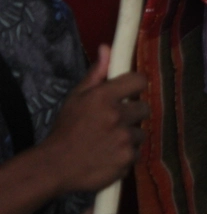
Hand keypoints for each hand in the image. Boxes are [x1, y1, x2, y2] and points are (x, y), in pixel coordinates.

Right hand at [40, 45, 148, 193]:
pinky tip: (109, 156)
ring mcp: (124, 139)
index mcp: (104, 97)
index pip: (139, 81)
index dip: (135, 87)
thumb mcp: (76, 98)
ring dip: (129, 136)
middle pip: (144, 108)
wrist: (54, 166)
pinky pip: (136, 153)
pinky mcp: (127, 160)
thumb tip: (107, 47)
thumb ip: (96, 74)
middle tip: (114, 122)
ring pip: (140, 133)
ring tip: (109, 141)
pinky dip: (125, 155)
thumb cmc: (65, 129)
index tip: (129, 93)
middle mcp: (117, 116)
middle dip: (132, 114)